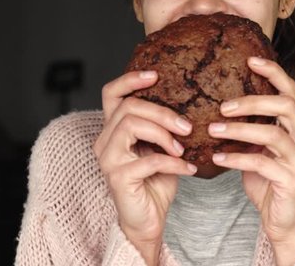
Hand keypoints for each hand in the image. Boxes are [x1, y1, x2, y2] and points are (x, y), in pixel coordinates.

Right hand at [93, 71, 197, 264]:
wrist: (148, 219)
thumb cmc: (155, 182)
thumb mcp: (162, 147)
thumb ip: (164, 126)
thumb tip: (190, 102)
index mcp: (113, 129)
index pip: (111, 93)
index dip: (130, 79)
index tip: (156, 75)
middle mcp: (105, 140)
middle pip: (128, 107)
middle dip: (162, 112)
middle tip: (187, 126)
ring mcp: (108, 159)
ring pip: (132, 125)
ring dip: (164, 134)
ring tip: (183, 148)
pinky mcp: (118, 177)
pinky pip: (149, 159)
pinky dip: (174, 162)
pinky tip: (188, 168)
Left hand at [209, 57, 294, 264]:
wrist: (283, 222)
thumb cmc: (269, 184)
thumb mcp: (259, 151)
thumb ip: (251, 129)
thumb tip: (221, 106)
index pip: (291, 91)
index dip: (273, 73)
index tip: (250, 60)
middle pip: (285, 106)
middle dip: (253, 100)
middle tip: (223, 105)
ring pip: (272, 134)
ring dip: (239, 129)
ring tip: (212, 130)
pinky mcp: (292, 181)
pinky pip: (262, 163)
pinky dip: (236, 158)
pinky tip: (216, 159)